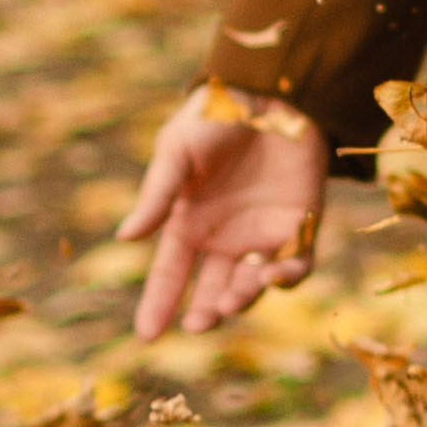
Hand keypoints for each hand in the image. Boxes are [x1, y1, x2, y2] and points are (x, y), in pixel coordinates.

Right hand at [121, 90, 329, 339]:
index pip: (170, 274)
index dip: (158, 304)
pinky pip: (296, 264)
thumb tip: (125, 237)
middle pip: (212, 289)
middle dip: (206, 312)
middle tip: (201, 323)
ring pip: (252, 284)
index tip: (146, 335)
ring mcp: (263, 233)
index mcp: (189, 222)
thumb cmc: (216, 117)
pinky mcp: (301, 224)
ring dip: (242, 298)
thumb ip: (157, 196)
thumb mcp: (177, 153)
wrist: (272, 91)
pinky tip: (274, 275)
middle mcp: (225, 236)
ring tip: (230, 300)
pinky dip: (287, 277)